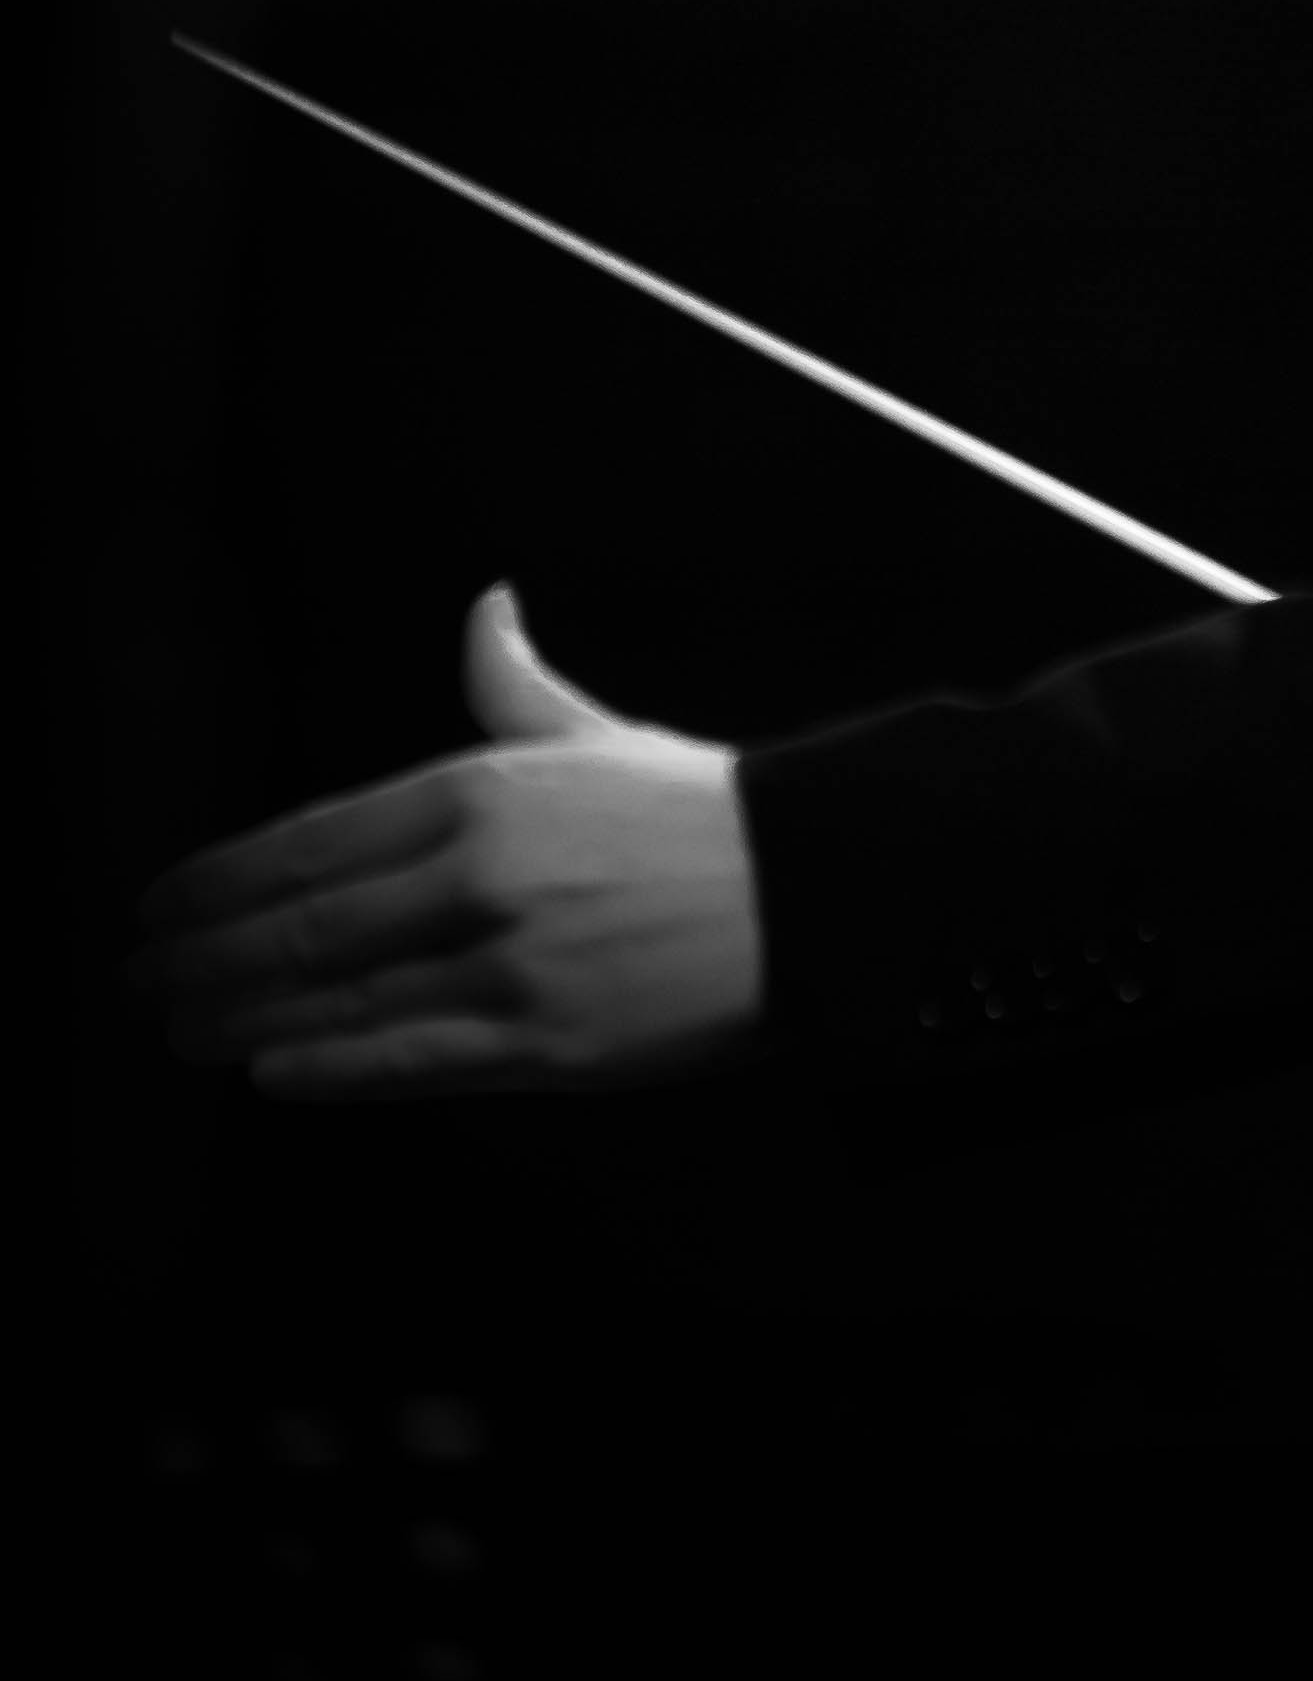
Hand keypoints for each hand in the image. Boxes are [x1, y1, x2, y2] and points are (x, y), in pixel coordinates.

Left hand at [127, 584, 765, 1102]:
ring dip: (243, 1019)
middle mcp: (481, 875)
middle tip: (137, 980)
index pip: (313, 841)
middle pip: (305, 928)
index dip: (219, 880)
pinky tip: (270, 1075)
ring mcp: (508, 964)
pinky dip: (329, 1071)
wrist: (807, 891)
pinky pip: (408, 1062)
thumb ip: (512, 680)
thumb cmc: (692, 813)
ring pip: (340, 1000)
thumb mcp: (593, 734)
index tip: (157, 905)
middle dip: (204, 958)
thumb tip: (484, 606)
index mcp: (483, 790)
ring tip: (181, 1032)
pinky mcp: (543, 1043)